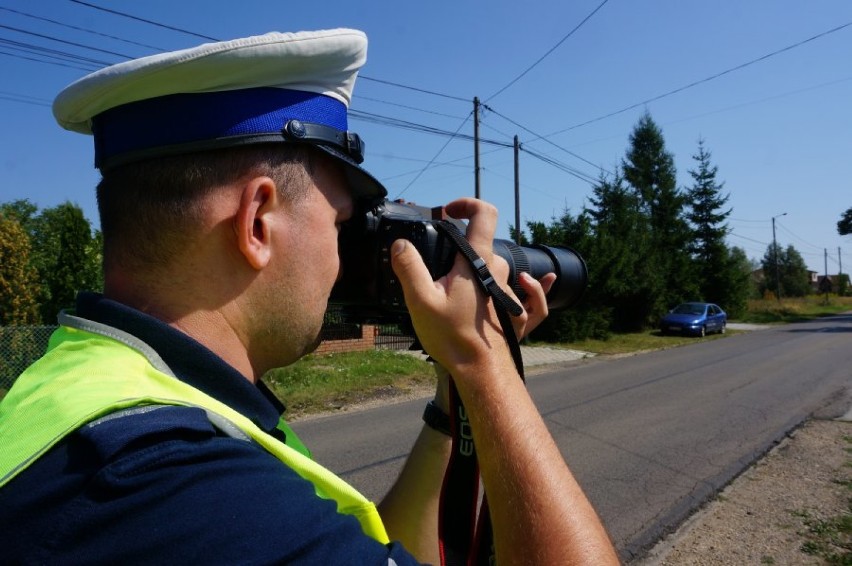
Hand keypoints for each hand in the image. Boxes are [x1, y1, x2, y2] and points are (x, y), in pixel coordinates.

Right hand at [390, 198, 552, 372]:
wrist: (482, 371)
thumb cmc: (453, 337)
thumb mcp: (420, 300)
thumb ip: (409, 267)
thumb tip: (400, 244)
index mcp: (479, 261)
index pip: (483, 214)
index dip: (467, 204)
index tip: (448, 212)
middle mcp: (499, 271)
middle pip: (483, 245)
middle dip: (460, 249)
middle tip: (436, 266)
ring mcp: (510, 291)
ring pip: (495, 268)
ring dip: (477, 270)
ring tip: (452, 289)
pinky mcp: (517, 312)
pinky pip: (530, 293)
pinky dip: (533, 285)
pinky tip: (545, 280)